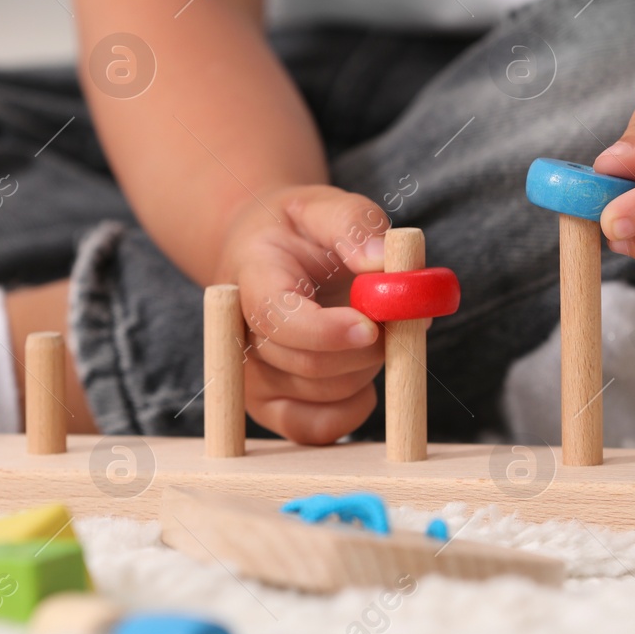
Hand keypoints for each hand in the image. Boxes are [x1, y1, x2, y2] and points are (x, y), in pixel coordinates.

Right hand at [212, 186, 389, 443]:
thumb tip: (384, 260)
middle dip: (366, 348)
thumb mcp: (324, 204)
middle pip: (307, 365)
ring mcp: (249, 376)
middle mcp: (238, 334)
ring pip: (323, 395)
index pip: (278, 318)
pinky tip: (361, 373)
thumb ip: (354, 224)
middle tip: (396, 318)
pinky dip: (354, 408)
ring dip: (366, 368)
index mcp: (249, 277)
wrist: (263, 255)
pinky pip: (318, 429)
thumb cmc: (299, 231)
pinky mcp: (268, 408)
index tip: (373, 326)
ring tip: (369, 329)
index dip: (327, 332)